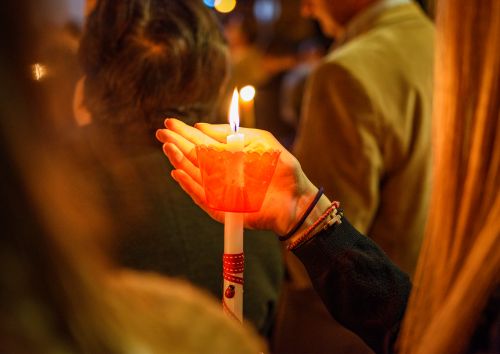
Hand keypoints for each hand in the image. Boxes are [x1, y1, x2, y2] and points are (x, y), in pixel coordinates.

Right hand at [156, 119, 319, 234]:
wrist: (296, 198)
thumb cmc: (281, 168)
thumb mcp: (260, 141)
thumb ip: (232, 134)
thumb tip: (201, 126)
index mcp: (227, 156)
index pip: (201, 142)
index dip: (185, 133)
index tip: (169, 122)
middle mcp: (220, 173)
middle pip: (193, 157)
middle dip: (177, 144)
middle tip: (161, 133)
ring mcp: (219, 191)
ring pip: (194, 175)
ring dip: (180, 161)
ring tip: (169, 147)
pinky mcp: (222, 208)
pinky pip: (202, 197)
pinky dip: (190, 186)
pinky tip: (179, 172)